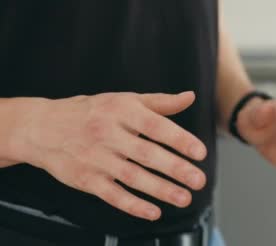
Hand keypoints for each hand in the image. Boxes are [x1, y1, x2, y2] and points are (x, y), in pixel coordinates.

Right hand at [7, 92, 206, 220]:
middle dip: (175, 169)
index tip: (200, 152)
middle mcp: (108, 134)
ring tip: (184, 198)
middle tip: (199, 180)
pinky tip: (153, 211)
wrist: (41, 127)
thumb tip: (189, 97)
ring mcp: (96, 158)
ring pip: (132, 177)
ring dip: (160, 190)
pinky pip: (112, 195)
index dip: (179, 139)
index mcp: (121, 111)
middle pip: (146, 154)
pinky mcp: (85, 179)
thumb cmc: (90, 112)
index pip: (155, 126)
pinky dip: (133, 205)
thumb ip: (159, 102)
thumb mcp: (124, 100)